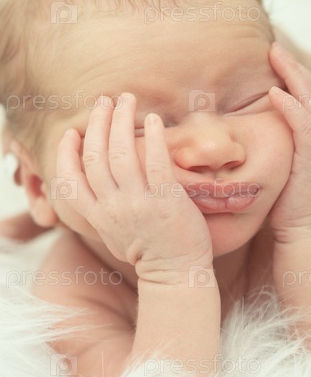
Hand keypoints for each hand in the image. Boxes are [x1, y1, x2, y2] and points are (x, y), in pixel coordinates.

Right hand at [56, 93, 213, 283]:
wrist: (178, 276)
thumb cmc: (149, 253)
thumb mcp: (114, 235)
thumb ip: (102, 211)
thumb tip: (97, 190)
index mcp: (98, 216)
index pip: (70, 180)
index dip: (66, 153)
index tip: (71, 133)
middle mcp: (113, 208)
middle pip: (95, 156)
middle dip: (96, 123)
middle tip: (104, 100)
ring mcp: (139, 204)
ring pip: (120, 153)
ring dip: (121, 121)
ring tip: (126, 100)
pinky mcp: (166, 201)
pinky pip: (156, 162)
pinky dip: (153, 137)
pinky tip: (154, 120)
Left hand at [267, 42, 310, 241]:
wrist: (301, 226)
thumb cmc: (287, 193)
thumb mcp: (287, 157)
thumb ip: (281, 135)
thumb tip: (255, 119)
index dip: (301, 73)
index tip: (278, 57)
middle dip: (296, 66)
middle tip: (274, 48)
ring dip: (295, 75)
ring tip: (275, 56)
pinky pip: (306, 127)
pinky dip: (292, 108)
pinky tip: (275, 94)